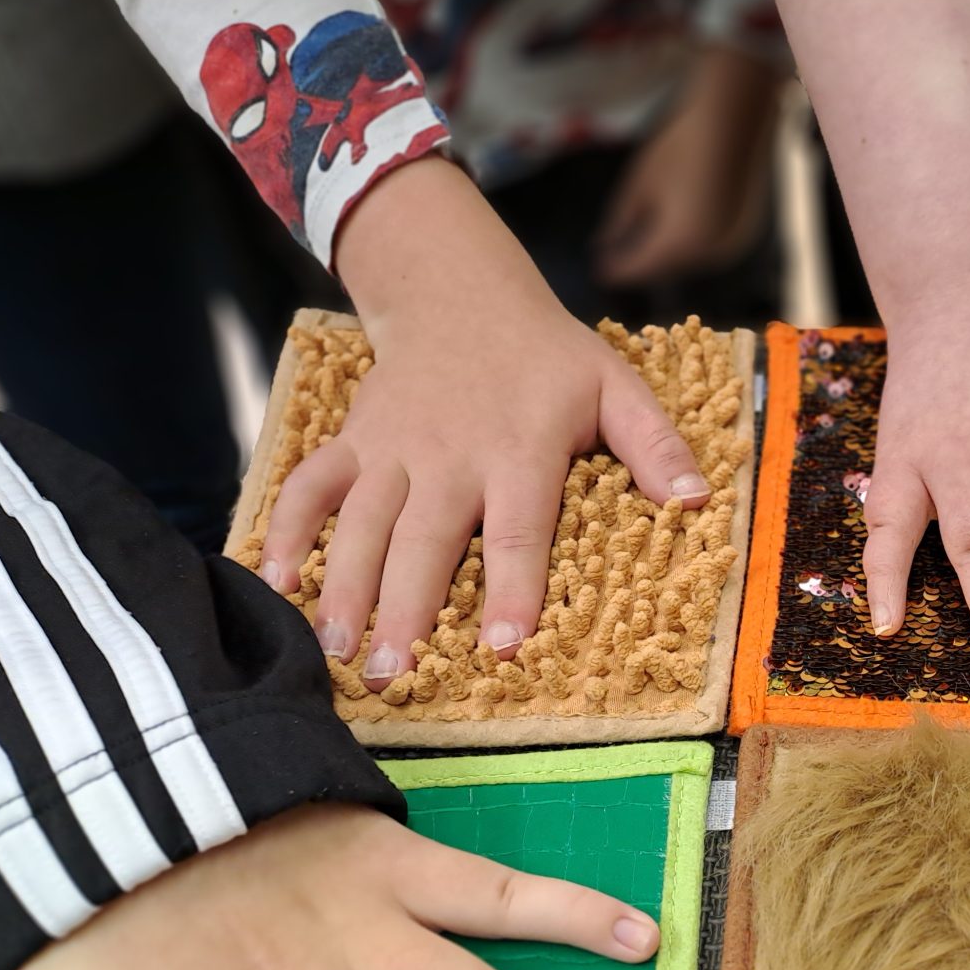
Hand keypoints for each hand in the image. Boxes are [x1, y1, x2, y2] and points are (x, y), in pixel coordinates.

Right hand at [258, 156, 708, 688]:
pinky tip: (270, 583)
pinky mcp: (352, 442)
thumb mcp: (615, 385)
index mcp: (519, 451)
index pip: (518, 532)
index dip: (513, 593)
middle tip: (393, 677)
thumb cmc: (546, 356)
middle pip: (425, 542)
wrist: (460, 292)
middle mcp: (449, 455)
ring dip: (342, 589)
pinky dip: (284, 532)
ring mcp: (392, 450)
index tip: (505, 650)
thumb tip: (699, 501)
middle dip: (406, 611)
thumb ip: (655, 445)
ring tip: (336, 652)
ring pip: (360, 525)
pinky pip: (310, 488)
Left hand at [597, 45, 782, 286]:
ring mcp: (731, 244)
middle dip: (645, 262)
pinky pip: (712, 247)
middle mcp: (709, 253)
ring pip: (691, 260)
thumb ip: (620, 220)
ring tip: (648, 238)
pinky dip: (693, 242)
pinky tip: (681, 225)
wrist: (734, 119)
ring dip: (669, 254)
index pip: (639, 269)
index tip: (600, 269)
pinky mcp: (745, 232)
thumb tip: (604, 245)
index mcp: (680, 243)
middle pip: (667, 268)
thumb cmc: (683, 145)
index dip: (616, 270)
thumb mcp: (641, 182)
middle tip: (621, 254)